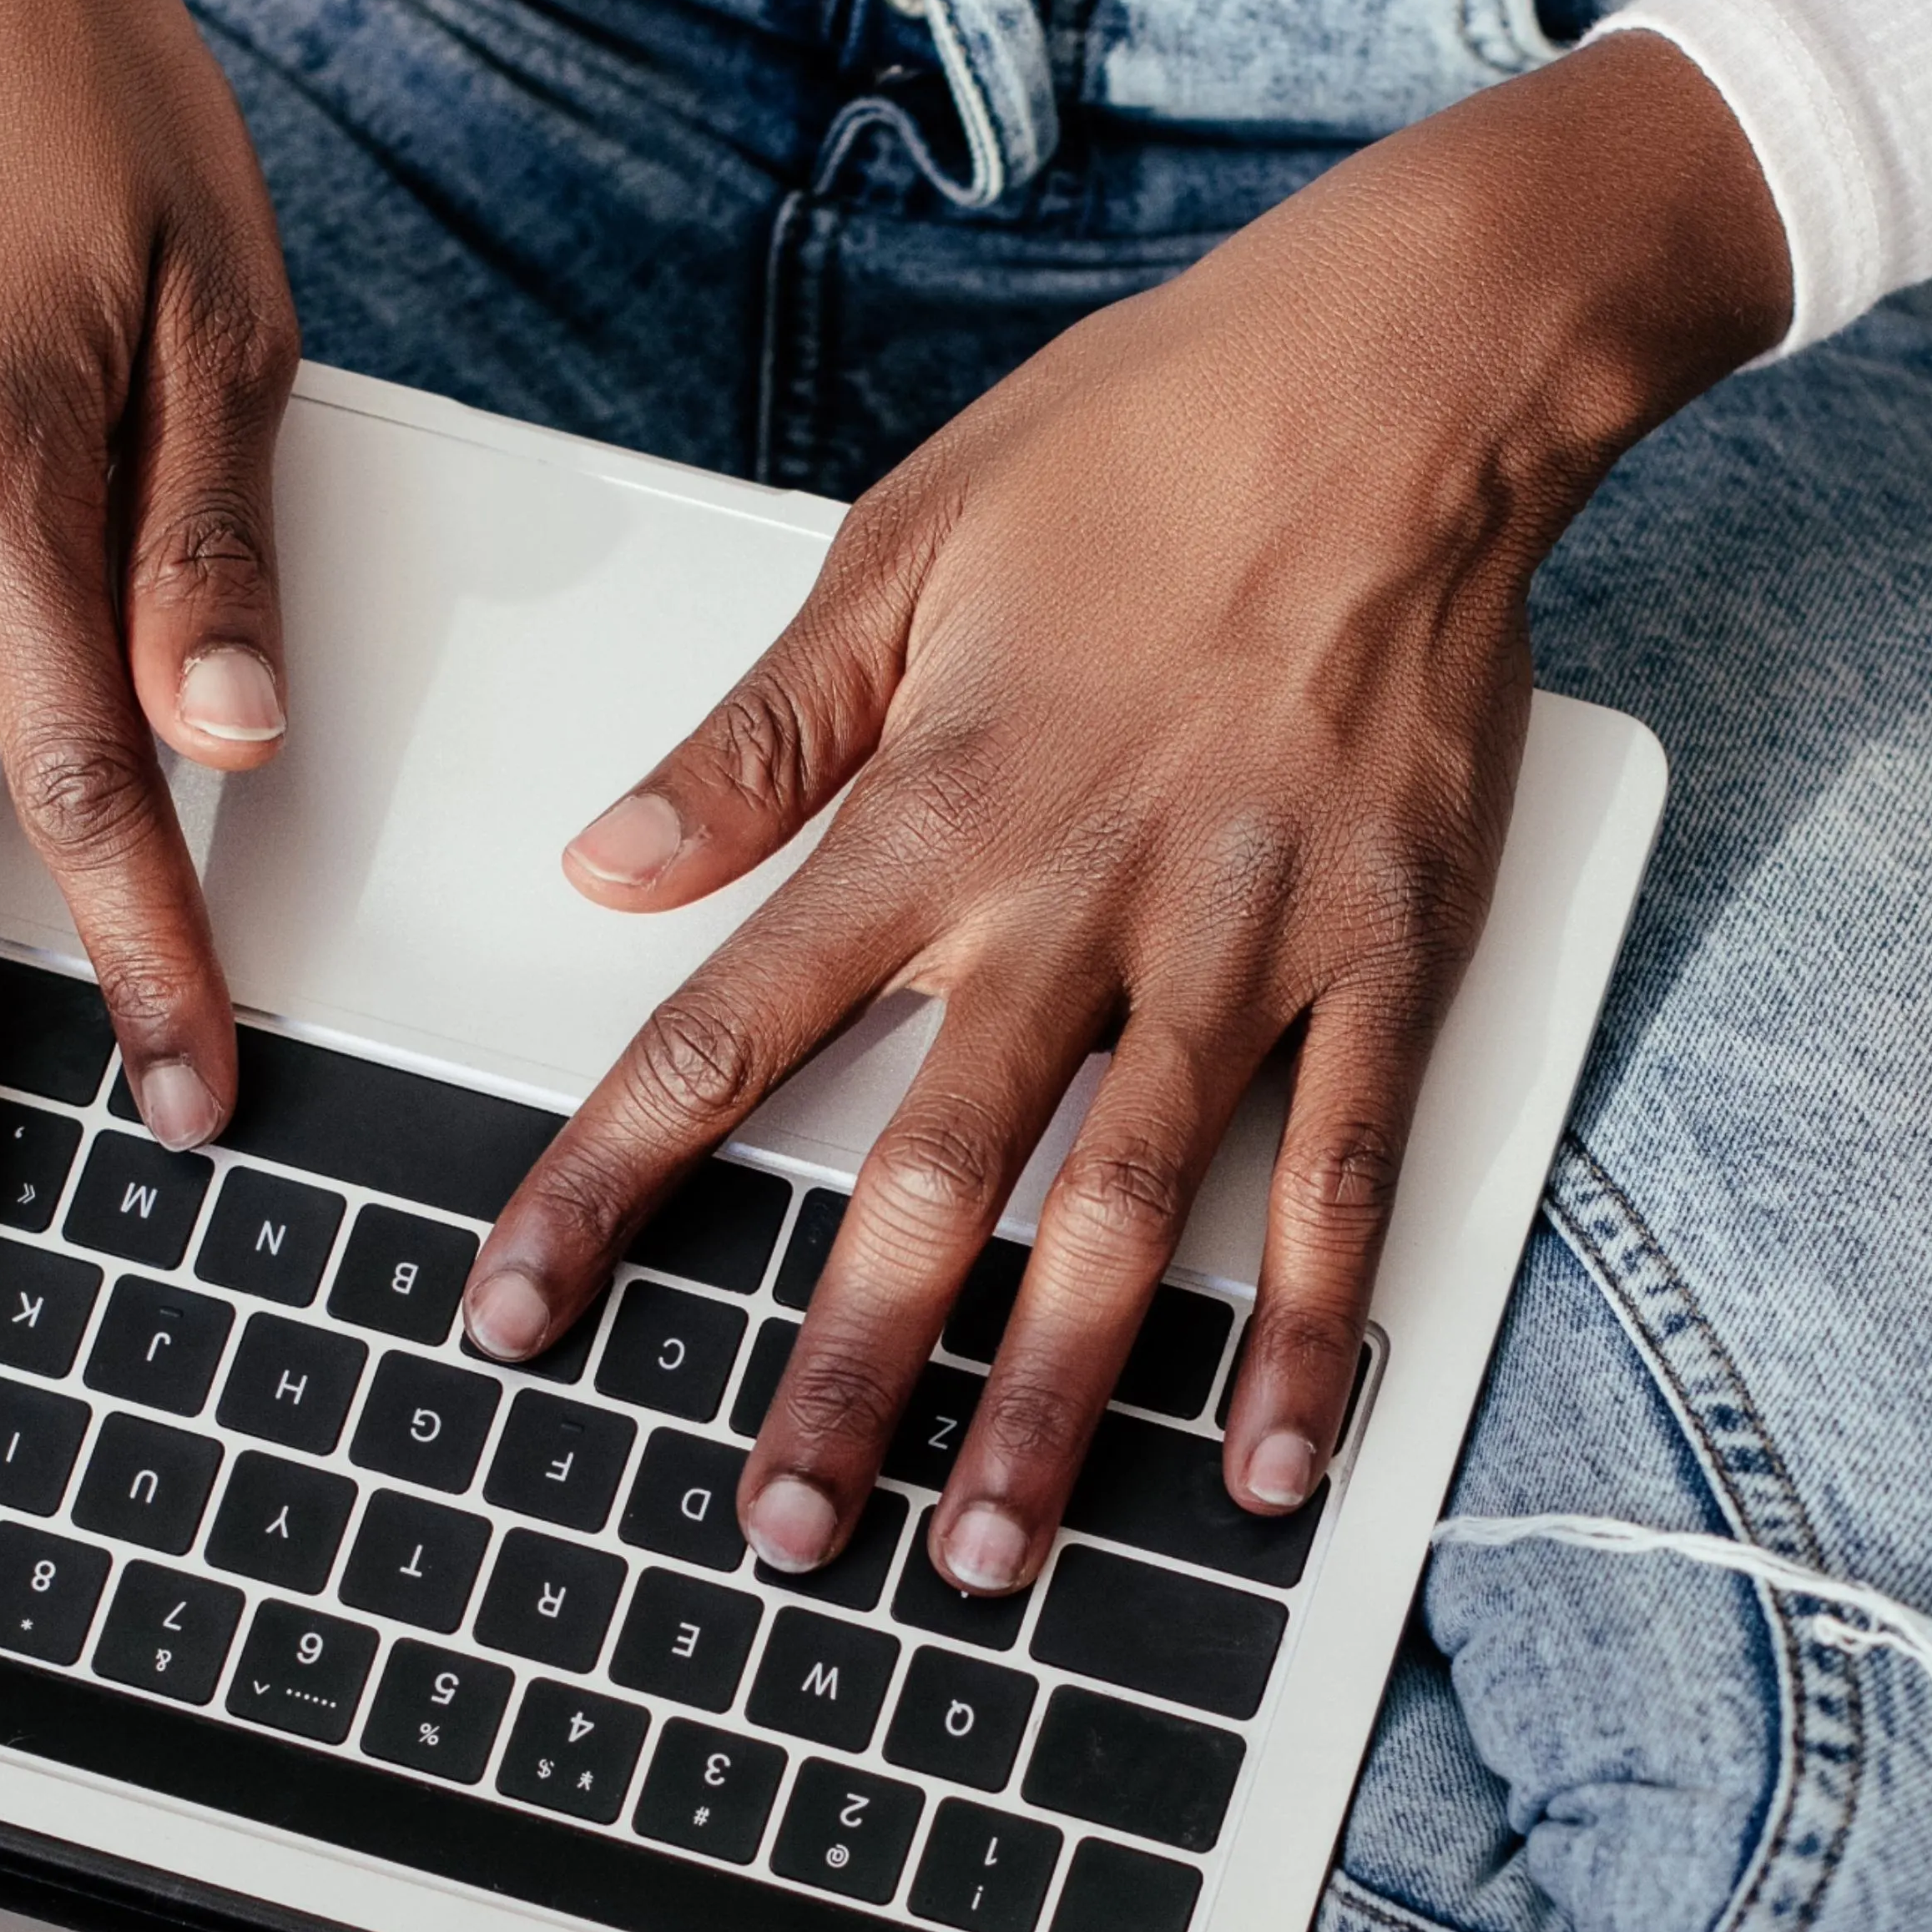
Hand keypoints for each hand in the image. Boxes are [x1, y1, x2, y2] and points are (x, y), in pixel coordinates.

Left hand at [462, 34, 1789, 1599]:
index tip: (517, 1307)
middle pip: (928, 1178)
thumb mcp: (905, 545)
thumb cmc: (1154, 436)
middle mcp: (1080, 900)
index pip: (729, 1030)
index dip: (608, 1182)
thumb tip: (607, 865)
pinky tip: (1263, 1458)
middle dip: (845, 1371)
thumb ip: (760, 735)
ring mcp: (1247, 943)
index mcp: (938, 808)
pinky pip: (1340, 1172)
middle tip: (777, 1529)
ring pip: (1125, 1215)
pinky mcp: (1392, 955)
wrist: (1414, 374)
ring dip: (1055, 1401)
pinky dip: (1305, 1326)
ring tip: (988, 1557)